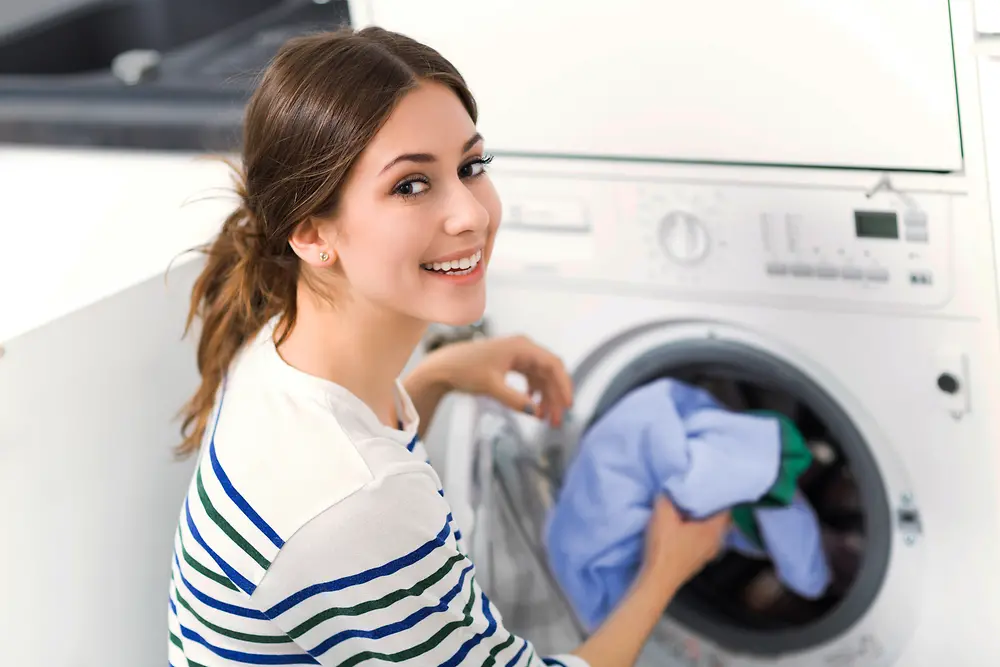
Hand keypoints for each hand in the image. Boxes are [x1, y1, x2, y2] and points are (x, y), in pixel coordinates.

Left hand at [417, 335, 573, 426]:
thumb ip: (515, 400)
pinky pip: (531, 378)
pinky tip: (534, 406)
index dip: (563, 385)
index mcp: (522, 347)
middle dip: (555, 396)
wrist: (443, 367)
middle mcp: (524, 348)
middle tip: (557, 420)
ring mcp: (518, 355)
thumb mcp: (491, 386)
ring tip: (547, 419)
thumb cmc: (465, 371)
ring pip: (541, 377)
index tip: (568, 405)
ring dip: (546, 397)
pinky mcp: (511, 363)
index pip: (553, 364)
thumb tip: (535, 413)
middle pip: (549, 372)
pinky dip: (535, 393)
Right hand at [640, 495, 729, 589]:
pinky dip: (696, 533)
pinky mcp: (696, 562)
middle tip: (698, 495)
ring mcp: (707, 555)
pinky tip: (682, 528)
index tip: (712, 486)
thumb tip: (669, 491)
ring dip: (702, 521)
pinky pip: (702, 541)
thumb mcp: (662, 514)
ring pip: (710, 532)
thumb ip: (667, 497)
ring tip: (689, 510)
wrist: (656, 580)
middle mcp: (716, 543)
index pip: (727, 509)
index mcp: (714, 530)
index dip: (721, 496)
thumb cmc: (664, 547)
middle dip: (710, 508)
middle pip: (719, 521)